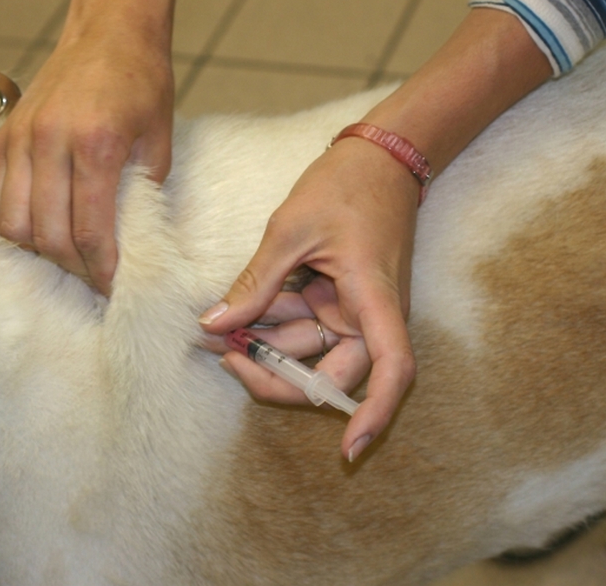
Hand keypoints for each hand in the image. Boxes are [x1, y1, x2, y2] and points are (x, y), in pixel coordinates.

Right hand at [0, 31, 173, 294]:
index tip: (112, 286)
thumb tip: (129, 245)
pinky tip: (40, 230)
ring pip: (12, 224)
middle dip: (73, 267)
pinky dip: (13, 226)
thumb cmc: (140, 82)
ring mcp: (20, 137)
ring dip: (40, 251)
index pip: (89, 230)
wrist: (109, 31)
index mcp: (96, 143)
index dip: (100, 269)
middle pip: (47, 235)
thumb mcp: (159, 141)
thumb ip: (142, 194)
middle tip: (93, 276)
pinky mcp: (3, 136)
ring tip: (68, 255)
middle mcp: (50, 140)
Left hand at [198, 139, 420, 461]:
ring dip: (263, 344)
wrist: (378, 154)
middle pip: (332, 374)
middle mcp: (371, 315)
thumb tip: (214, 325)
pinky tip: (234, 315)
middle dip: (276, 373)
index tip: (349, 451)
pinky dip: (271, 322)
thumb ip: (255, 282)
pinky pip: (304, 325)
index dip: (375, 414)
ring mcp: (355, 309)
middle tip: (224, 357)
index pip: (392, 369)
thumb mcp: (291, 230)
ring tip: (213, 329)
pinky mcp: (339, 300)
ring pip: (308, 349)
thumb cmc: (346, 184)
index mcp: (374, 299)